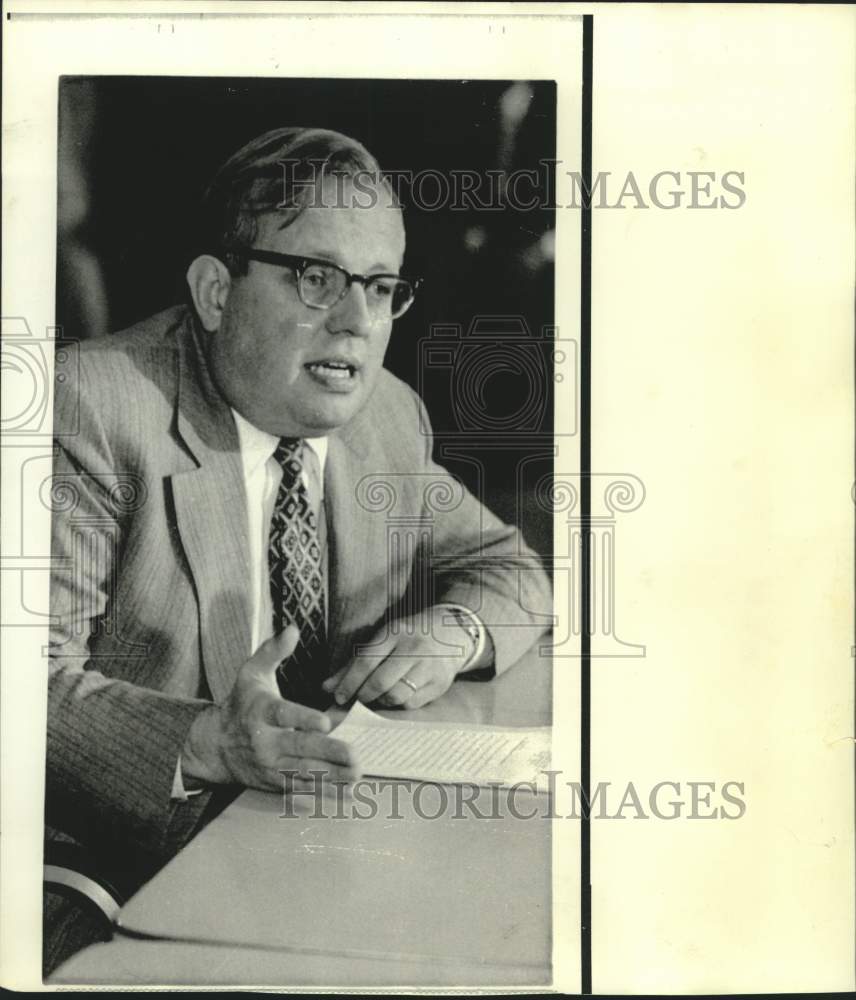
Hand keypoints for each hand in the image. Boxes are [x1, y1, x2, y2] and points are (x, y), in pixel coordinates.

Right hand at [181, 626, 359, 791]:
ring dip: (330, 778)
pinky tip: (344, 797)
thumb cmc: (240, 704)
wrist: (215, 745)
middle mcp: (264, 741)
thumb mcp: (251, 673)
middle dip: (327, 754)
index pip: (283, 715)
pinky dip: (321, 795)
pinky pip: (298, 791)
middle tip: (354, 755)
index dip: (304, 720)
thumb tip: (292, 629)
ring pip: (302, 774)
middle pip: (298, 749)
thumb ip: (272, 651)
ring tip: (357, 776)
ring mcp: (269, 766)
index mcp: (261, 712)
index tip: (327, 722)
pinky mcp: (272, 783)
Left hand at [322, 608, 474, 709]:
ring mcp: (429, 665)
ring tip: (377, 698)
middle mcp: (413, 647)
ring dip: (381, 702)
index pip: (365, 661)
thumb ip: (353, 665)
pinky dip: (399, 706)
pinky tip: (395, 699)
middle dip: (363, 696)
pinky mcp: (440, 683)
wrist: (450, 633)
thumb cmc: (406, 639)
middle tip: (358, 700)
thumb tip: (326, 688)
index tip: (338, 697)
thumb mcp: (382, 641)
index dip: (348, 683)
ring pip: (397, 696)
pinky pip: (412, 703)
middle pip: (380, 681)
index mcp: (394, 632)